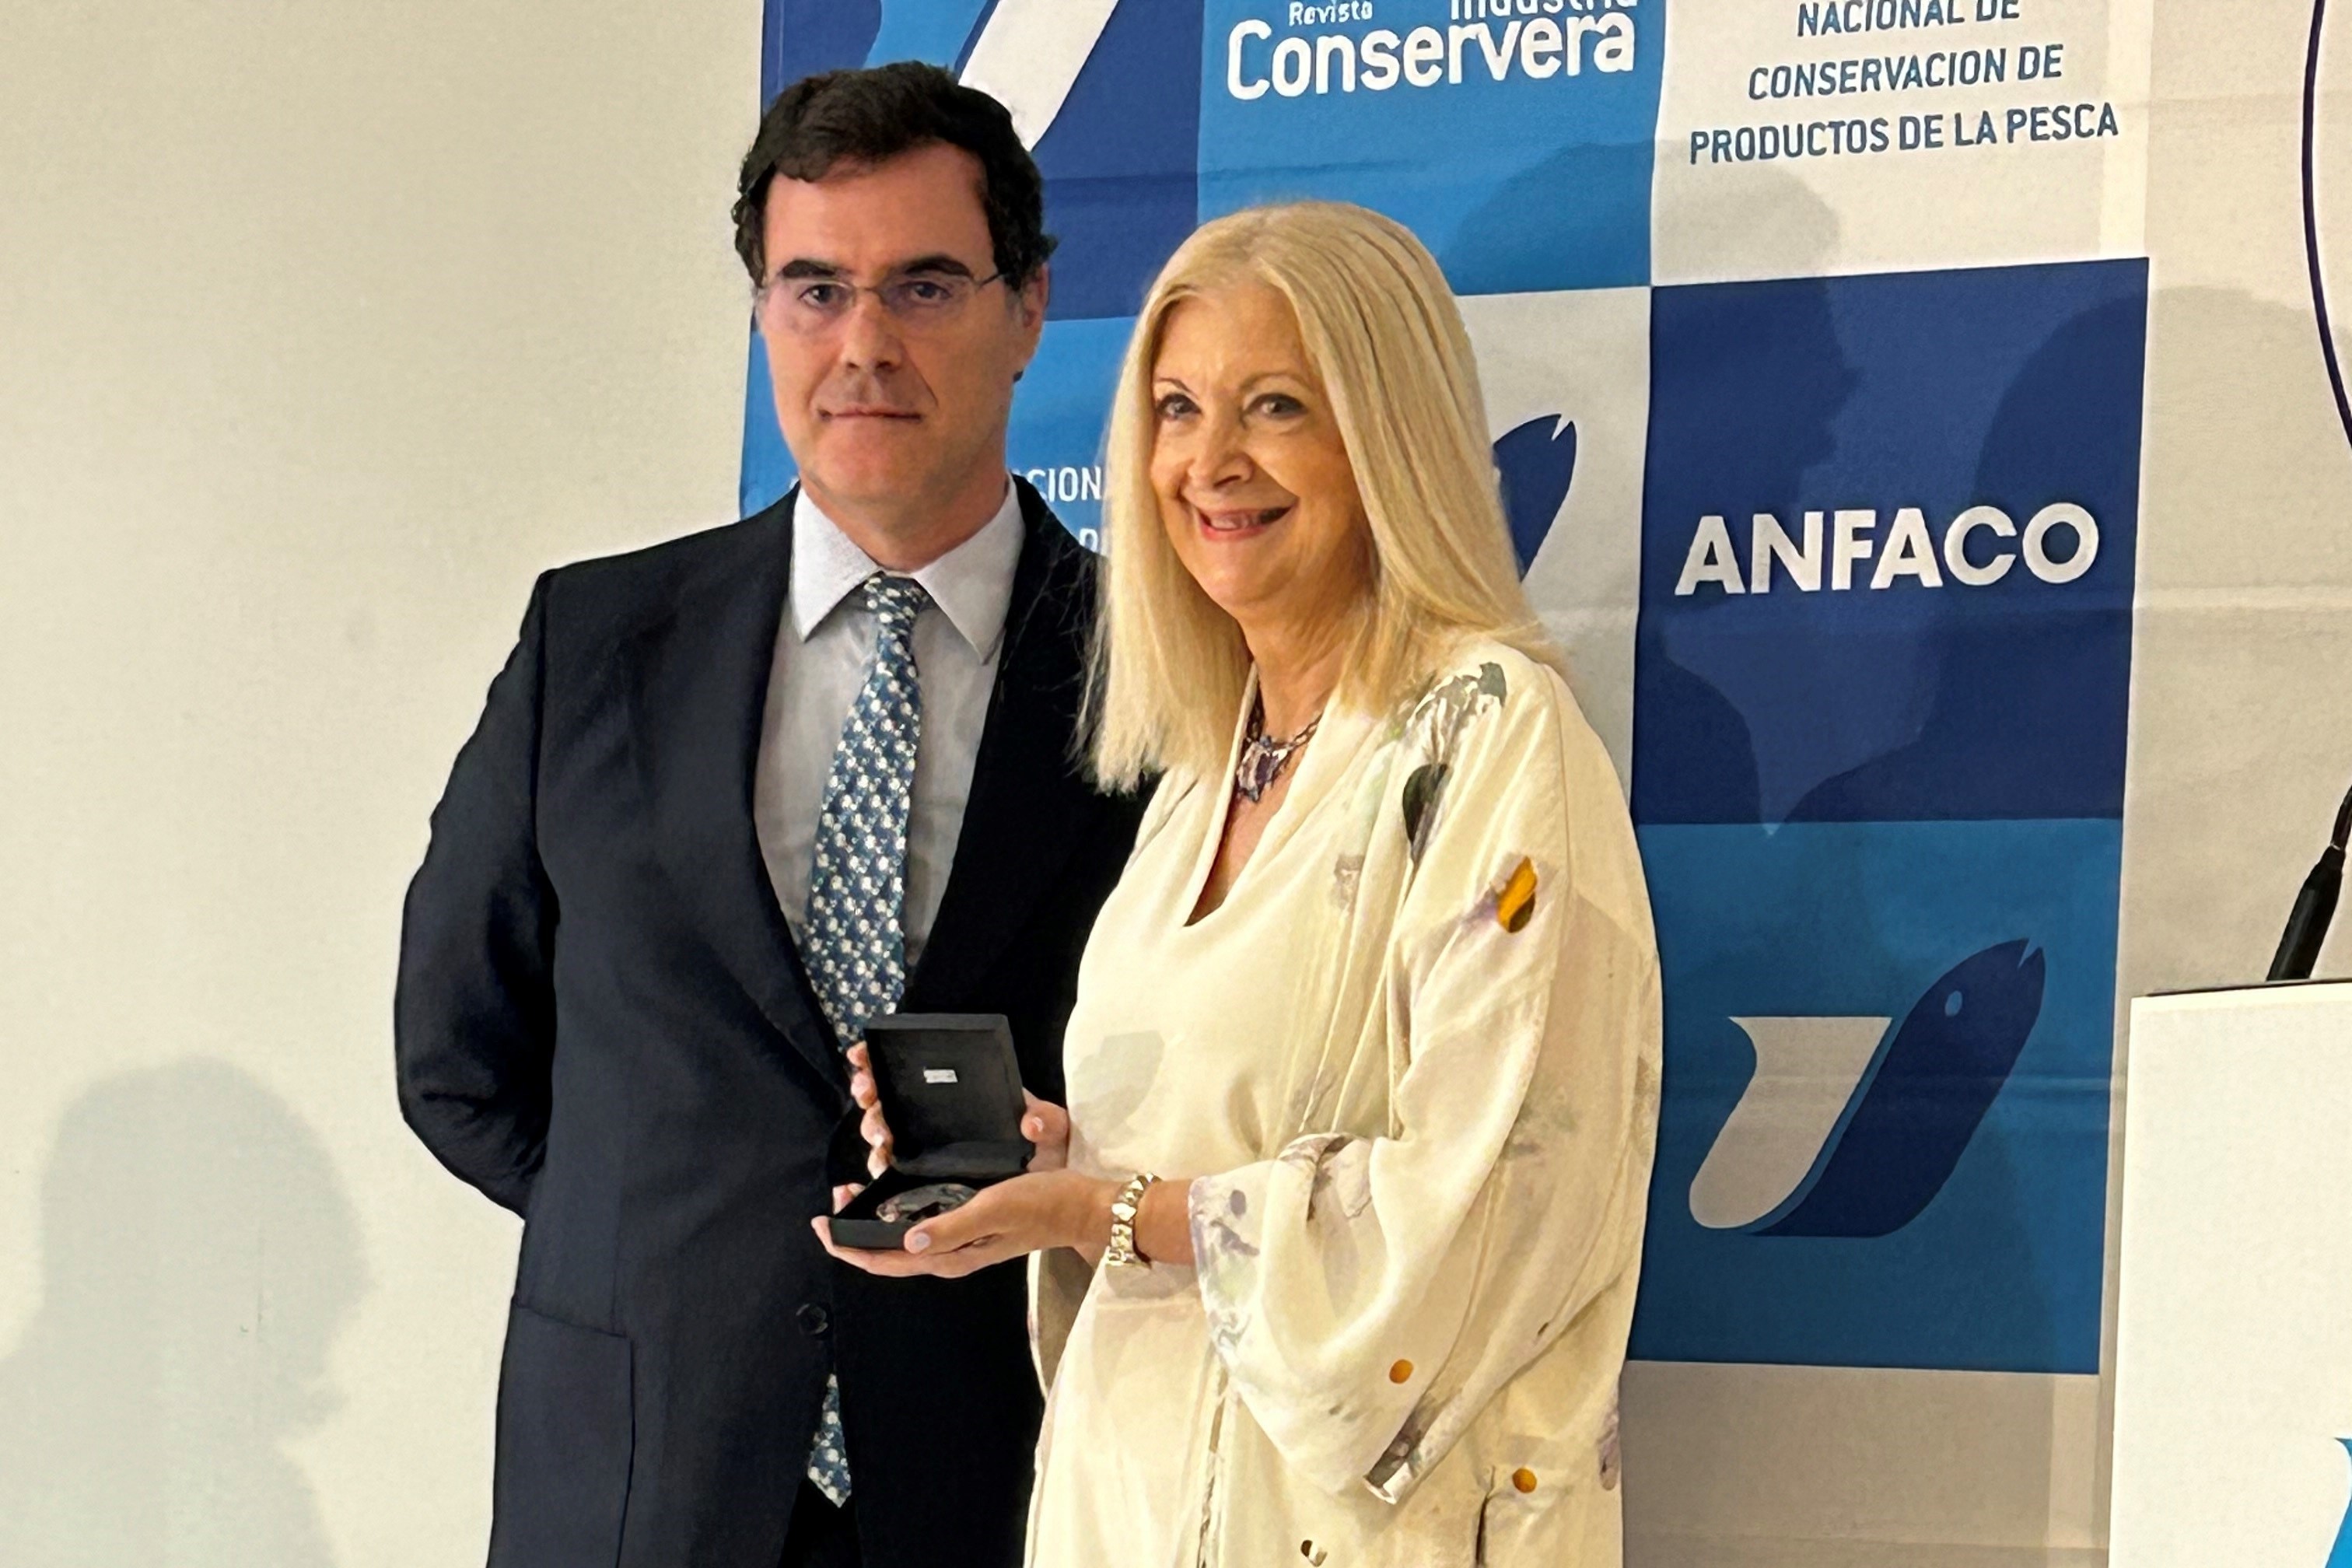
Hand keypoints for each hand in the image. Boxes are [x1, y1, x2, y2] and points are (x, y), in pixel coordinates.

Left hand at [812, 1170, 1113, 1279]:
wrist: (1082, 1209)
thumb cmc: (1042, 1205)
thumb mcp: (995, 1209)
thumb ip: (952, 1227)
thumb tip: (907, 1242)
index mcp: (951, 1257)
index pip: (886, 1262)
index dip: (849, 1248)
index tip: (821, 1224)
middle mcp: (950, 1257)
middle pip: (888, 1257)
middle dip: (855, 1234)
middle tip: (836, 1199)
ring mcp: (961, 1246)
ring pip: (903, 1243)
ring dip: (875, 1224)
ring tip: (856, 1194)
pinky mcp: (970, 1231)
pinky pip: (922, 1231)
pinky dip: (900, 1217)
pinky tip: (897, 1197)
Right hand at [849, 1041, 1069, 1175]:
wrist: (1051, 1177)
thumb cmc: (1047, 1143)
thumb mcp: (1053, 1126)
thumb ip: (1048, 1121)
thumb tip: (1031, 1122)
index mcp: (956, 1091)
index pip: (907, 1069)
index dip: (877, 1060)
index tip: (862, 1055)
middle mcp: (933, 1113)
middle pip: (886, 1098)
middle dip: (869, 1093)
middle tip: (868, 1093)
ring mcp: (925, 1142)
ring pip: (883, 1130)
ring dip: (872, 1128)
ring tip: (882, 1137)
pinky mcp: (924, 1172)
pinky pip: (892, 1165)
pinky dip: (878, 1162)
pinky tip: (879, 1164)